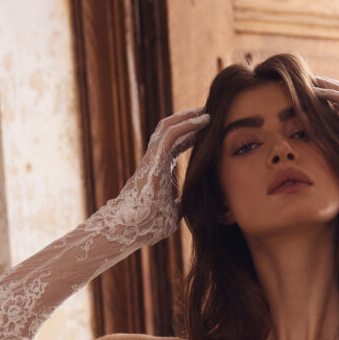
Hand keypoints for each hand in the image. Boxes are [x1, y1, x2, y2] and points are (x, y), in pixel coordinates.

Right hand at [105, 106, 209, 244]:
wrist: (130, 228)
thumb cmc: (148, 224)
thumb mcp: (173, 213)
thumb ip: (182, 203)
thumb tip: (194, 201)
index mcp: (159, 169)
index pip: (175, 145)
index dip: (189, 136)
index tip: (206, 130)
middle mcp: (155, 159)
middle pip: (171, 131)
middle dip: (188, 120)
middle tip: (208, 113)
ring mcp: (152, 157)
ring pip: (169, 127)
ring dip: (188, 117)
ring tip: (206, 111)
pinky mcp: (153, 159)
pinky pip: (170, 135)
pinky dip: (186, 125)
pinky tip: (201, 121)